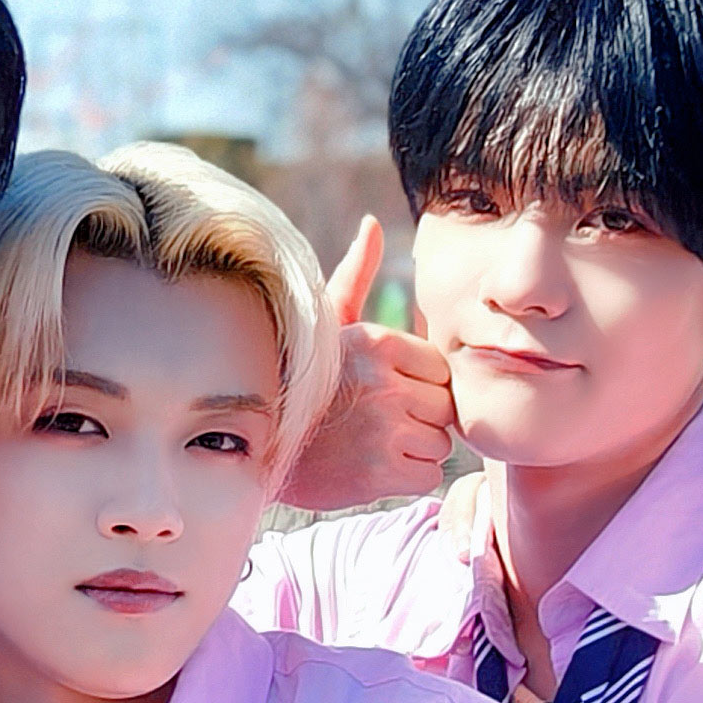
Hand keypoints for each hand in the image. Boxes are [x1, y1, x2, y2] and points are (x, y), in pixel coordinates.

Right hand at [272, 218, 455, 513]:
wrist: (259, 454)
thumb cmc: (301, 386)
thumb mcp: (327, 324)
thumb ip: (356, 275)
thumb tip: (372, 225)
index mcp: (377, 341)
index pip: (439, 368)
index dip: (417, 384)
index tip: (382, 393)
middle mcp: (384, 380)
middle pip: (443, 406)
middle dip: (419, 418)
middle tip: (375, 422)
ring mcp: (385, 427)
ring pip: (438, 441)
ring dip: (414, 449)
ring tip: (371, 444)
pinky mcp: (383, 470)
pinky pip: (428, 474)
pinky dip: (406, 477)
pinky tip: (372, 468)